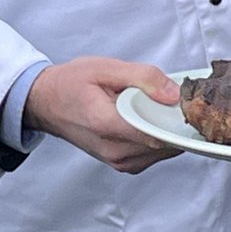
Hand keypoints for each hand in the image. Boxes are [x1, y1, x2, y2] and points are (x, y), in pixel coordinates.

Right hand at [24, 56, 181, 173]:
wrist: (46, 102)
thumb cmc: (71, 83)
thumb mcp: (106, 68)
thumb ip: (143, 77)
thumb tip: (173, 93)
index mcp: (107, 124)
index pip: (156, 133)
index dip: (176, 117)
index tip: (184, 100)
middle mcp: (114, 150)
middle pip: (164, 142)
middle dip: (174, 120)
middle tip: (169, 95)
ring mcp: (118, 161)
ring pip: (163, 150)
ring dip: (167, 128)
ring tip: (153, 104)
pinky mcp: (121, 163)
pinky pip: (154, 153)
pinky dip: (159, 136)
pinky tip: (147, 117)